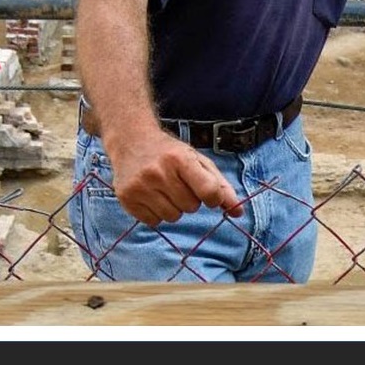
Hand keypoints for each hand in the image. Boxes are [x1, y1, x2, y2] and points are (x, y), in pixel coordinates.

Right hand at [104, 126, 242, 227]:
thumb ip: (221, 186)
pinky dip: (157, 214)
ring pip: (173, 217)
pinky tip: (152, 196)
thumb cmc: (172, 154)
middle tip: (179, 184)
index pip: (209, 191)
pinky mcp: (126, 198)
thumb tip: (238, 212)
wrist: (132, 142)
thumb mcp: (199, 162)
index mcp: (180, 159)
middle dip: (190, 200)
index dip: (213, 198)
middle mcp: (158, 171)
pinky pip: (154, 222)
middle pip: (191, 207)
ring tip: (165, 190)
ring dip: (174, 208)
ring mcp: (140, 186)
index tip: (209, 194)